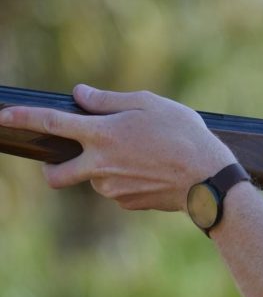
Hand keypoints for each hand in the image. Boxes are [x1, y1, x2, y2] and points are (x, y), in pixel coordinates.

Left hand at [0, 84, 235, 211]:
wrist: (208, 178)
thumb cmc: (184, 134)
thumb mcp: (150, 104)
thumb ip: (110, 100)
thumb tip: (80, 94)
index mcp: (102, 134)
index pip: (51, 123)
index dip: (23, 118)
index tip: (2, 117)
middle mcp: (99, 164)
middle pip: (55, 174)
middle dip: (51, 169)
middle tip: (67, 160)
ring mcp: (111, 188)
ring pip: (94, 179)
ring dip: (106, 169)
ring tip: (144, 156)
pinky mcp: (127, 202)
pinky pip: (117, 190)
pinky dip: (127, 180)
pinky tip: (153, 171)